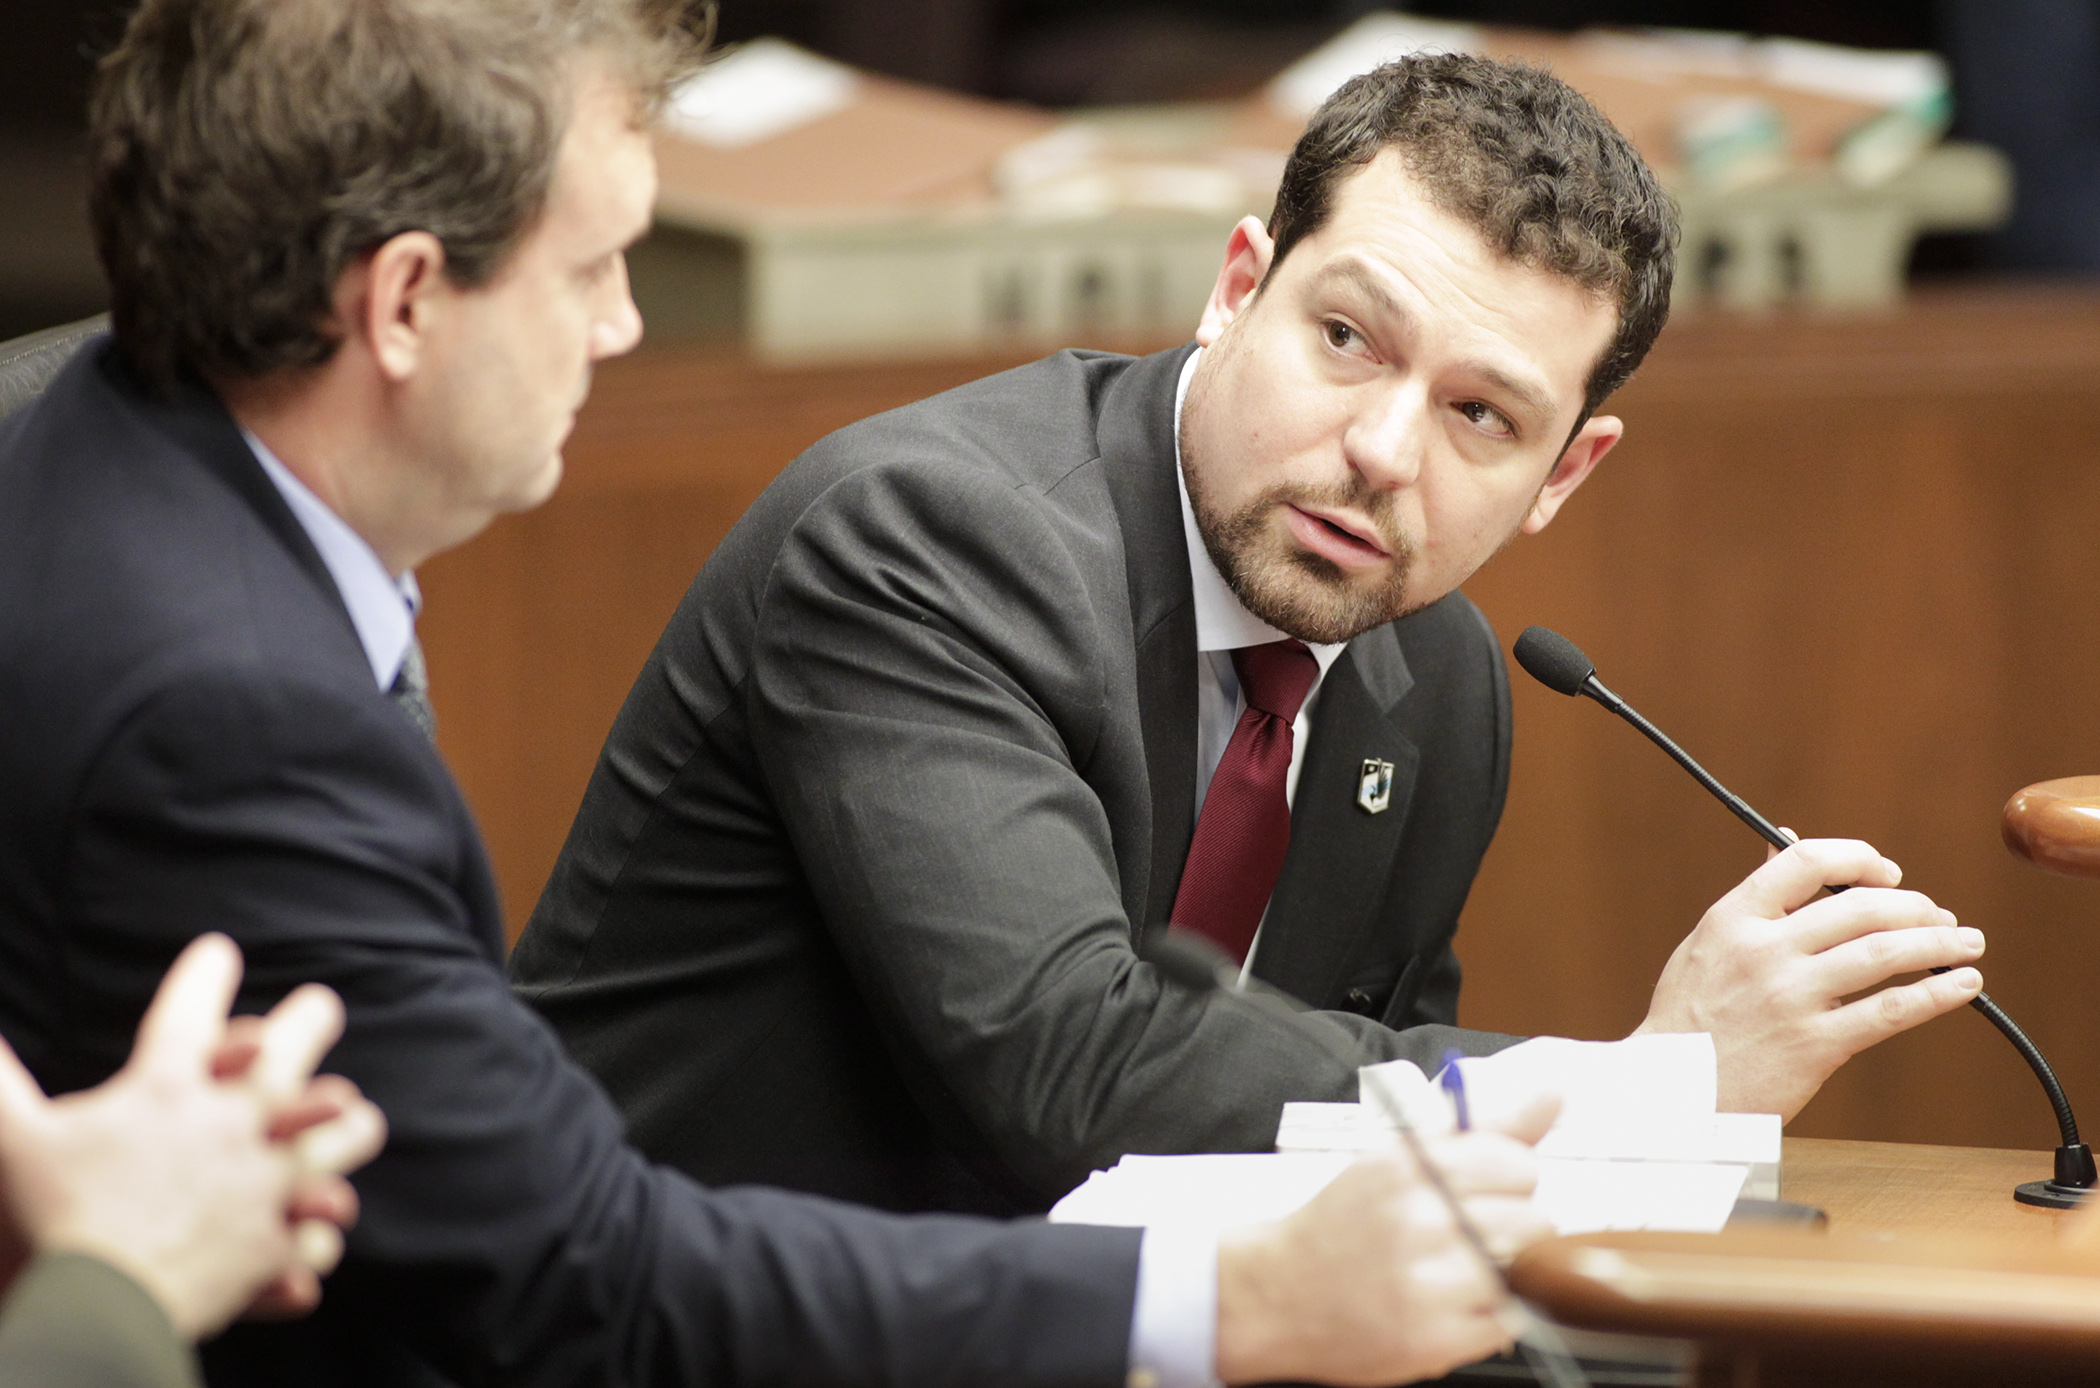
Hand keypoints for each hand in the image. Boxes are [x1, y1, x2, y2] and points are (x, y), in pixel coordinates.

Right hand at [0, 934, 384, 1338]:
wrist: (100, 1303)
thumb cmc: (56, 1214)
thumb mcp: (18, 1141)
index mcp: (169, 1087)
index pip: (191, 1009)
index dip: (206, 974)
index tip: (219, 951)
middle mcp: (234, 1120)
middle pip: (294, 1046)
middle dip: (310, 1019)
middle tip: (321, 1006)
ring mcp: (269, 1178)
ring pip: (341, 1131)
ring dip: (346, 1124)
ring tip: (349, 1116)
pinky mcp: (280, 1240)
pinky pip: (319, 1227)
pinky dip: (318, 1227)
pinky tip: (319, 1224)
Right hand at [1212, 1092, 1556, 1385]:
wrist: (1275, 1294)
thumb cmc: (1345, 1224)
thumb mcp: (1401, 1160)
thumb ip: (1484, 1129)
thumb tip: (1554, 1093)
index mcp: (1410, 1166)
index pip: (1516, 1164)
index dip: (1506, 1181)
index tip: (1479, 1192)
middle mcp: (1419, 1219)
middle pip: (1531, 1220)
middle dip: (1509, 1229)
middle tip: (1465, 1237)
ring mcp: (1428, 1282)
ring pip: (1524, 1271)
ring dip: (1501, 1273)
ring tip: (1458, 1273)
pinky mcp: (1435, 1338)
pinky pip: (1508, 1322)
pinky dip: (1488, 1317)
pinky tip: (1449, 1305)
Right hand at [1635, 838, 1984, 1119]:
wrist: (1670, 1091)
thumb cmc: (1689, 1017)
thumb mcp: (1708, 944)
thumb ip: (1755, 898)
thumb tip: (1784, 840)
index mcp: (1733, 919)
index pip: (1806, 861)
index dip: (1858, 859)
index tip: (1889, 873)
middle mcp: (1762, 951)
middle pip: (1860, 907)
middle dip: (1915, 906)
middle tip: (1940, 916)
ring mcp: (1790, 998)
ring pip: (1884, 953)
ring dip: (1939, 943)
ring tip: (1967, 943)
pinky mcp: (1815, 1046)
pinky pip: (1890, 1010)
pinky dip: (1937, 994)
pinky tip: (1962, 985)